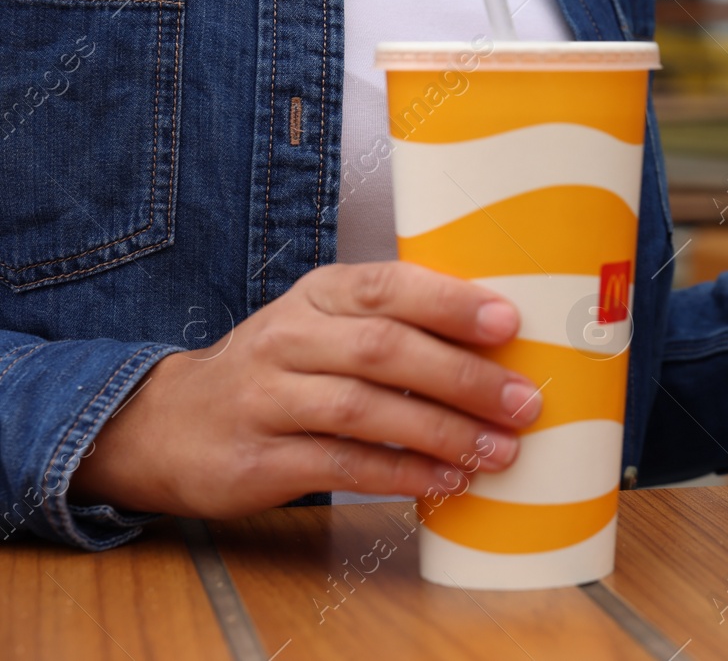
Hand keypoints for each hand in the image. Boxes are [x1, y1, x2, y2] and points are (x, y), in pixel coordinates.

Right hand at [69, 262, 540, 517]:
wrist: (165, 425)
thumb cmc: (278, 370)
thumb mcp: (324, 325)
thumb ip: (395, 323)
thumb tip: (500, 342)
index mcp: (318, 294)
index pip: (387, 286)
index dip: (449, 303)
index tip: (508, 323)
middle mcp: (288, 338)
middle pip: (383, 350)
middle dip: (462, 377)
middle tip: (522, 403)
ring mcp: (268, 399)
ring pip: (365, 410)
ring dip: (442, 432)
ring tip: (497, 451)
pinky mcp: (259, 459)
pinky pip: (342, 465)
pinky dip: (401, 474)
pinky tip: (445, 481)